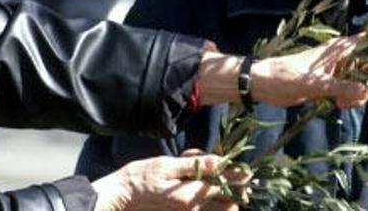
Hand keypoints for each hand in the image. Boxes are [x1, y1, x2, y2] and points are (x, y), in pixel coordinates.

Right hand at [92, 154, 237, 210]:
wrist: (121, 197)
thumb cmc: (140, 178)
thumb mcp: (167, 165)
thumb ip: (197, 165)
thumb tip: (222, 162)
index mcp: (190, 196)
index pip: (225, 187)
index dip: (238, 177)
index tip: (247, 170)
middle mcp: (193, 210)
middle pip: (228, 204)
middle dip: (231, 187)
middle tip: (223, 171)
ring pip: (219, 208)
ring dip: (220, 192)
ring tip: (206, 174)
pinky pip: (205, 209)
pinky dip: (208, 197)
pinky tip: (194, 181)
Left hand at [251, 35, 367, 107]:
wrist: (266, 84)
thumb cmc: (288, 76)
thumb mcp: (317, 84)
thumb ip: (344, 87)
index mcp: (339, 49)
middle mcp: (341, 58)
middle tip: (359, 95)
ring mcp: (337, 72)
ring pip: (361, 82)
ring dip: (358, 95)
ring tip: (343, 103)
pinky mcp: (331, 85)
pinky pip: (350, 92)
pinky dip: (349, 99)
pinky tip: (339, 105)